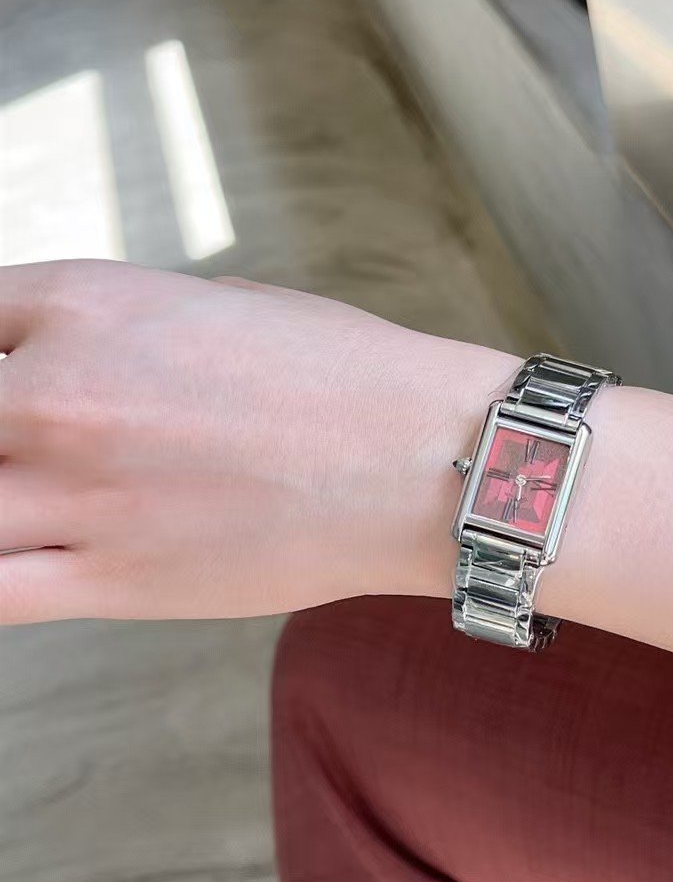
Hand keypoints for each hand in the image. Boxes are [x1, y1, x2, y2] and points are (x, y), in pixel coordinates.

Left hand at [0, 260, 518, 623]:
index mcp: (89, 303)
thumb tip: (84, 358)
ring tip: (35, 503)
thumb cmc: (346, 375)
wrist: (423, 460)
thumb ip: (126, 330)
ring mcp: (79, 492)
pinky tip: (21, 561)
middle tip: (35, 455)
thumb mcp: (223, 308)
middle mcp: (59, 393)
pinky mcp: (113, 578)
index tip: (18, 385)